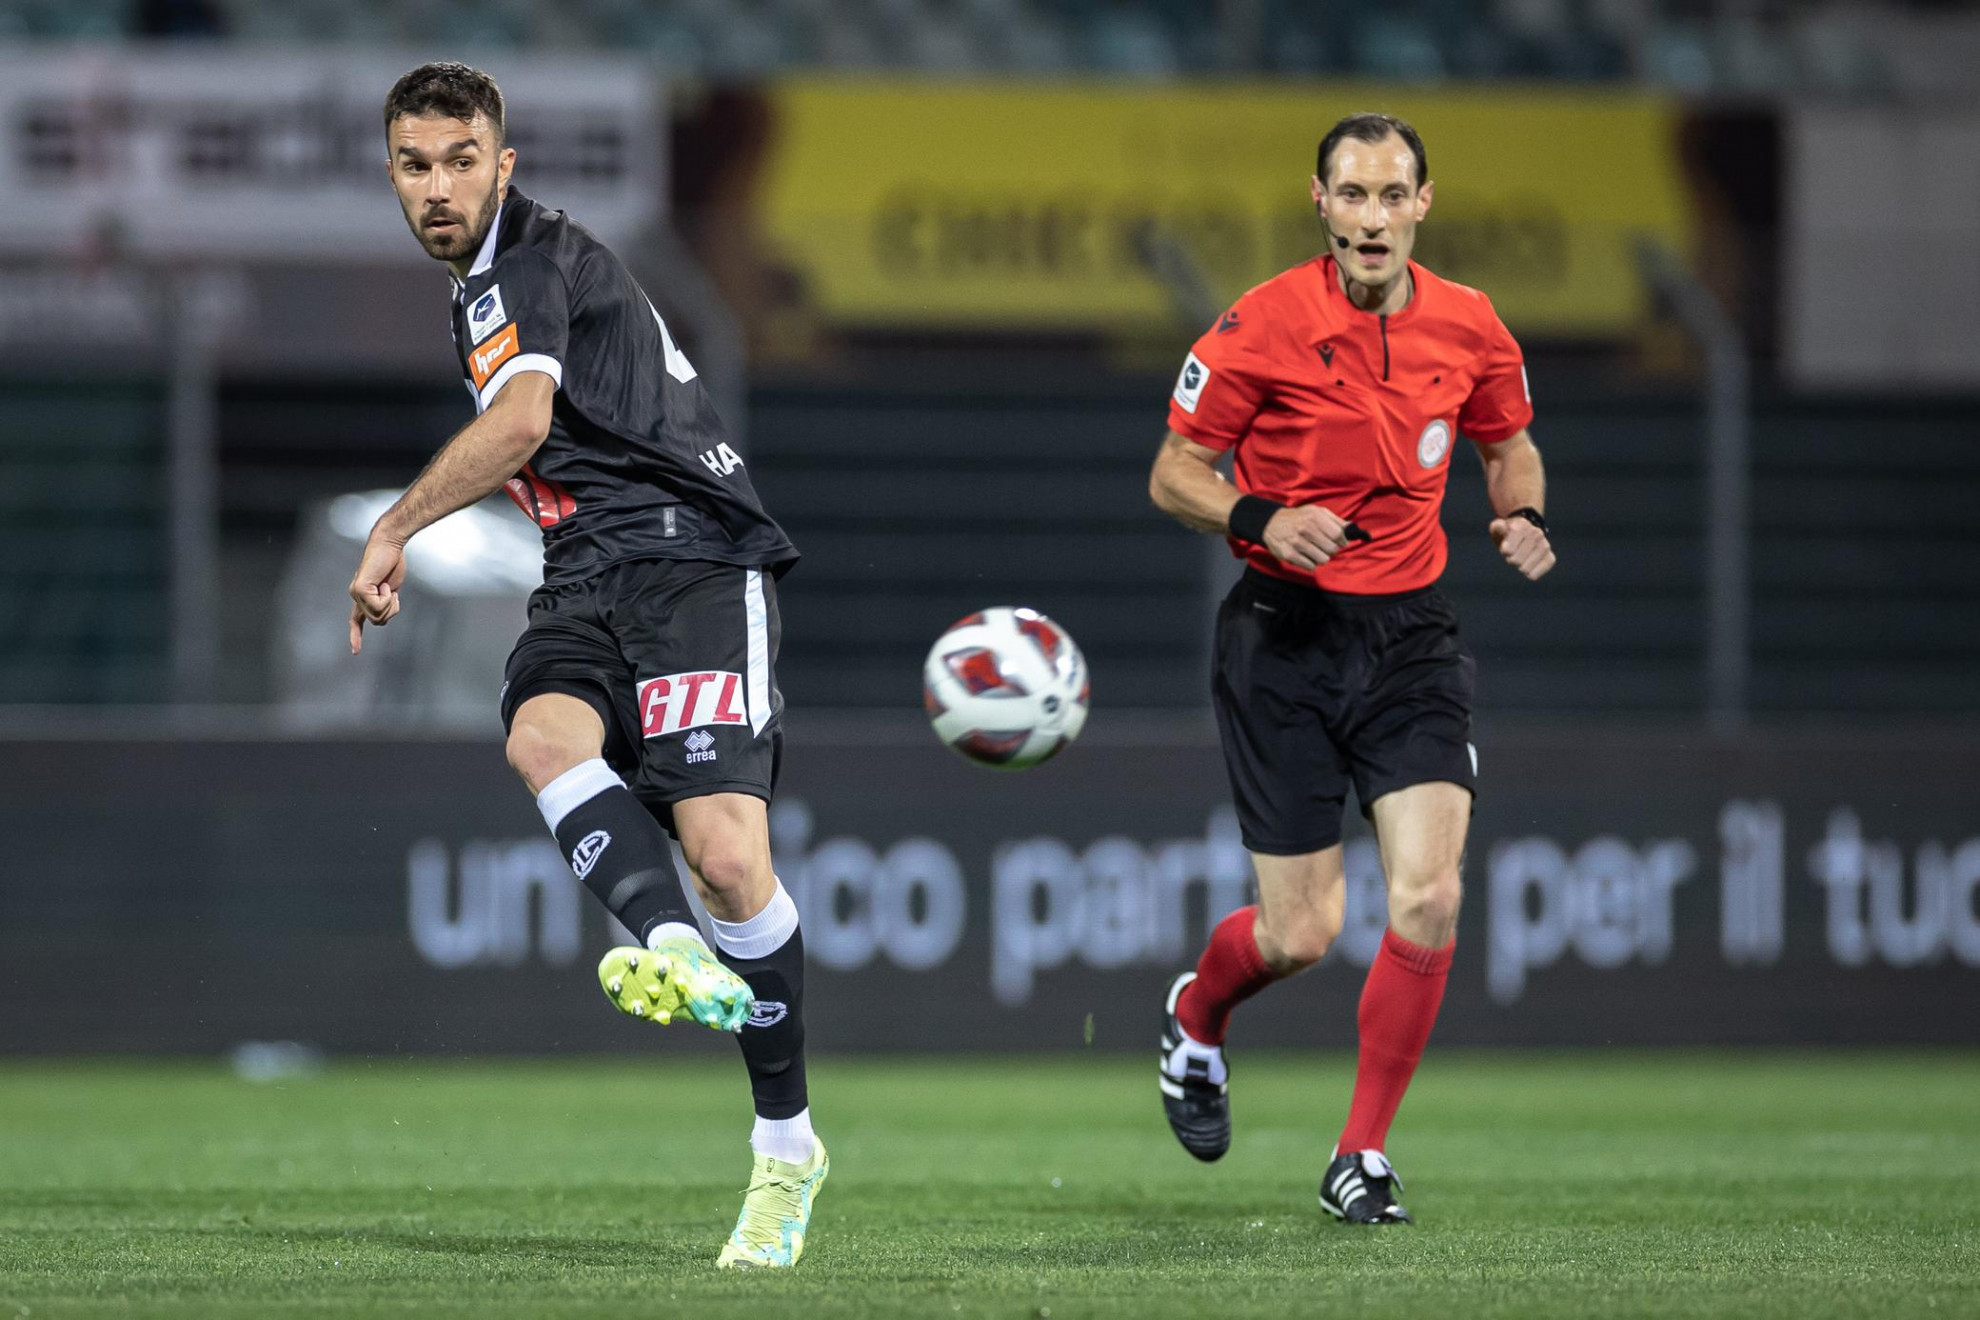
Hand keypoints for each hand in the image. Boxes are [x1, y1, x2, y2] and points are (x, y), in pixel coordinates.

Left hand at [347, 532, 407, 653]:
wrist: (389, 544)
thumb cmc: (392, 562)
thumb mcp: (390, 589)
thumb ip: (385, 603)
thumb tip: (381, 617)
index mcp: (362, 596)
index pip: (356, 620)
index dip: (356, 636)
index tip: (355, 652)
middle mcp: (356, 596)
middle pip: (377, 621)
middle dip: (390, 611)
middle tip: (391, 592)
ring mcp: (356, 593)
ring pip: (378, 616)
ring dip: (390, 603)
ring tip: (387, 586)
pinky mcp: (360, 590)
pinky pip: (378, 606)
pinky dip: (388, 598)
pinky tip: (385, 584)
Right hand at [1263, 504, 1351, 571]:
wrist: (1272, 523)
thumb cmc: (1299, 518)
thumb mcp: (1317, 511)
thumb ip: (1335, 520)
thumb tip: (1352, 529)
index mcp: (1314, 516)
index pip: (1338, 534)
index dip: (1342, 540)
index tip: (1339, 542)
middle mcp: (1305, 528)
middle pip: (1332, 549)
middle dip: (1331, 550)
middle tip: (1324, 546)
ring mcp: (1297, 542)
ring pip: (1323, 559)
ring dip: (1321, 557)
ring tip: (1314, 551)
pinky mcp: (1289, 554)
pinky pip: (1310, 566)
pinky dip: (1311, 563)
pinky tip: (1305, 556)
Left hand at [1490, 516, 1554, 580]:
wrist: (1521, 536)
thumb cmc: (1506, 534)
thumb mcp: (1498, 529)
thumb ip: (1498, 527)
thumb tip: (1500, 525)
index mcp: (1522, 525)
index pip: (1514, 540)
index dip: (1507, 550)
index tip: (1504, 551)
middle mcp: (1536, 533)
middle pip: (1521, 555)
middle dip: (1514, 559)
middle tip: (1511, 558)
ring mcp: (1544, 544)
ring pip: (1534, 559)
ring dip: (1524, 567)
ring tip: (1519, 566)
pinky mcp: (1550, 555)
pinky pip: (1547, 563)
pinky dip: (1537, 571)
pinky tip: (1529, 574)